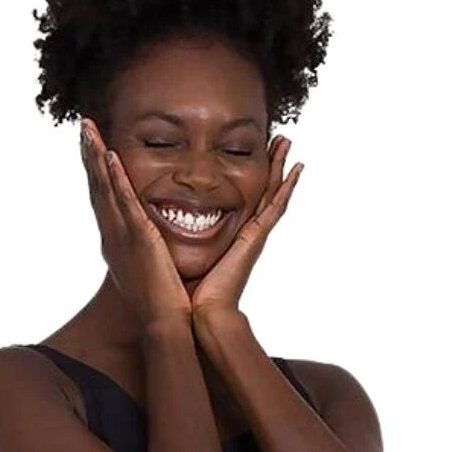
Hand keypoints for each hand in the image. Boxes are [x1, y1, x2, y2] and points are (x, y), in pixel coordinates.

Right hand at [79, 118, 191, 328]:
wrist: (164, 324)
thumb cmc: (161, 304)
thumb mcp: (149, 270)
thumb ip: (147, 252)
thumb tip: (150, 244)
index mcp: (116, 243)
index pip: (103, 200)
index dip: (96, 173)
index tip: (92, 148)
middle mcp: (113, 237)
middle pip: (97, 188)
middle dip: (89, 156)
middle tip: (83, 128)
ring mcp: (123, 237)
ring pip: (105, 190)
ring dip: (96, 158)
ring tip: (89, 130)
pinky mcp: (138, 239)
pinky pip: (125, 203)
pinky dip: (116, 180)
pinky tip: (111, 157)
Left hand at [189, 136, 303, 321]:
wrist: (204, 312)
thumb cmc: (191, 291)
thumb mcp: (182, 254)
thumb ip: (176, 239)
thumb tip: (157, 227)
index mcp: (231, 237)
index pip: (243, 199)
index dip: (248, 177)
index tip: (252, 154)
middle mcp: (246, 234)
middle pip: (262, 191)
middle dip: (269, 165)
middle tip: (278, 139)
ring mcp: (255, 235)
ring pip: (272, 193)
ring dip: (280, 167)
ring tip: (286, 142)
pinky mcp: (256, 238)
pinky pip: (275, 206)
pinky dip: (286, 187)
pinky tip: (295, 169)